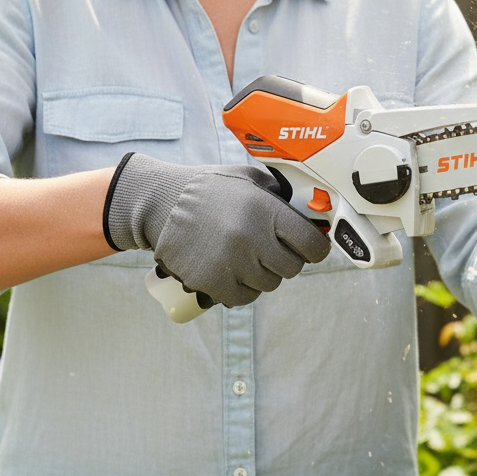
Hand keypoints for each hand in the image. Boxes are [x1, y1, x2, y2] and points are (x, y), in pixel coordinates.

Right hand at [104, 153, 330, 306]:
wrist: (161, 203)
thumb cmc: (208, 189)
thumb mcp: (246, 177)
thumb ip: (277, 192)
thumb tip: (307, 209)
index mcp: (266, 210)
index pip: (312, 243)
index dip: (315, 247)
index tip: (310, 247)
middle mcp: (252, 238)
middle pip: (292, 267)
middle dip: (285, 259)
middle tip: (271, 249)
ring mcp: (231, 263)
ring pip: (269, 283)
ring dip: (263, 273)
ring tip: (245, 256)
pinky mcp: (212, 282)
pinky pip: (244, 297)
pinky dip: (243, 289)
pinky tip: (234, 272)